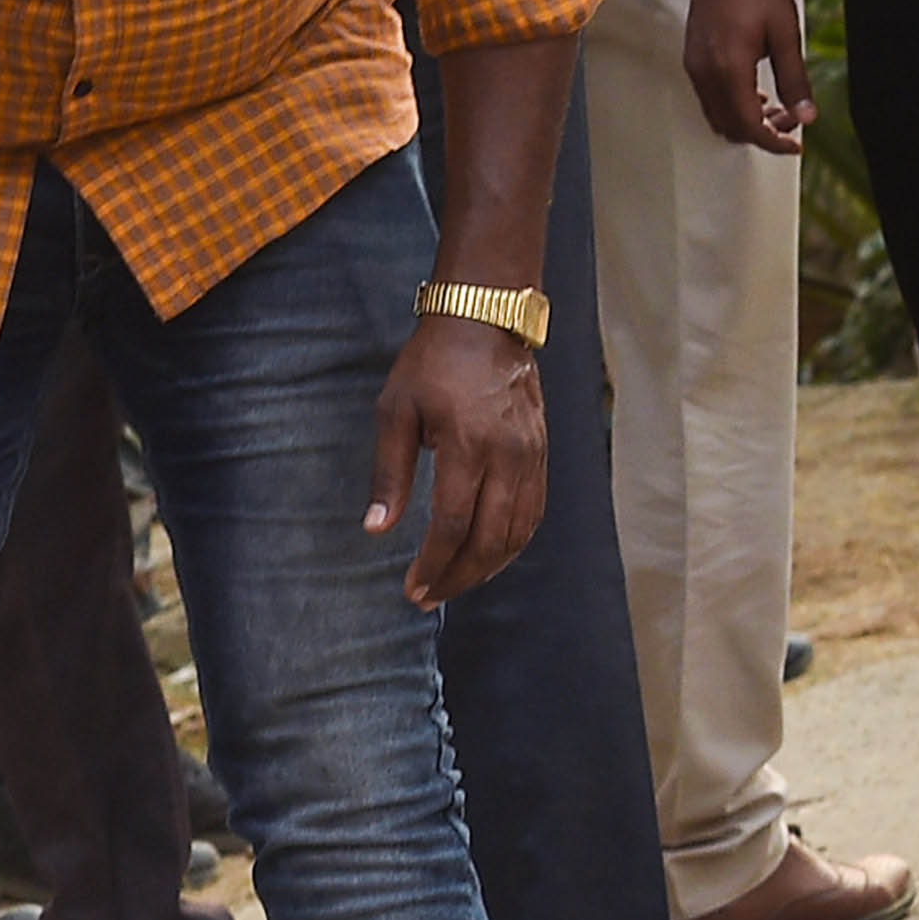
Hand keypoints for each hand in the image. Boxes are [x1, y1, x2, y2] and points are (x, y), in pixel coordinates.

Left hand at [367, 309, 547, 606]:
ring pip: (518, 532)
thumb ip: (389, 474)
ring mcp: (532, 456)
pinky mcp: (542, 453)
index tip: (412, 588)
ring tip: (454, 583)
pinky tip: (488, 555)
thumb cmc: (431, 364)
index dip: (432, 564)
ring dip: (486, 567)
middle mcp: (508, 457)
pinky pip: (534, 512)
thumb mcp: (394, 412)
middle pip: (489, 538)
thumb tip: (376, 528)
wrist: (485, 322)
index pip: (452, 525)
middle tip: (427, 597)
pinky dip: (513, 542)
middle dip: (458, 576)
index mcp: (468, 447)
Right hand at [682, 0, 812, 154]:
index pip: (749, 125)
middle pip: (729, 127)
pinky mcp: (692, 58)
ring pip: (717, 115)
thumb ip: (795, 79)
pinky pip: (709, 98)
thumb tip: (807, 116)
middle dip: (762, 132)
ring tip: (779, 107)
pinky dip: (733, 106)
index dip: (773, 142)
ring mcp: (694, 66)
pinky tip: (757, 92)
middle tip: (794, 121)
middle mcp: (704, 73)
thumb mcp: (786, 34)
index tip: (796, 145)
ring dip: (747, 120)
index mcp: (729, 69)